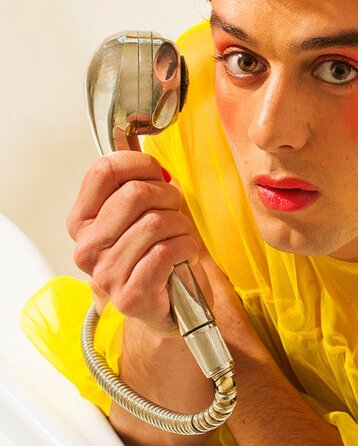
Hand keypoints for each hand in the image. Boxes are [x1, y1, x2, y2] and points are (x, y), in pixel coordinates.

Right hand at [67, 151, 206, 334]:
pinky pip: (167, 251)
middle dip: (168, 196)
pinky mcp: (131, 295)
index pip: (103, 171)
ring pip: (156, 222)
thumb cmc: (158, 254)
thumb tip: (132, 140)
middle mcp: (86, 248)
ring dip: (181, 226)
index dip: (140, 164)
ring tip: (178, 238)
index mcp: (82, 221)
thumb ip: (133, 179)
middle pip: (135, 194)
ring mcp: (106, 274)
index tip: (157, 174)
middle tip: (174, 211)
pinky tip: (183, 256)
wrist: (172, 306)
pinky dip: (187, 247)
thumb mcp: (141, 212)